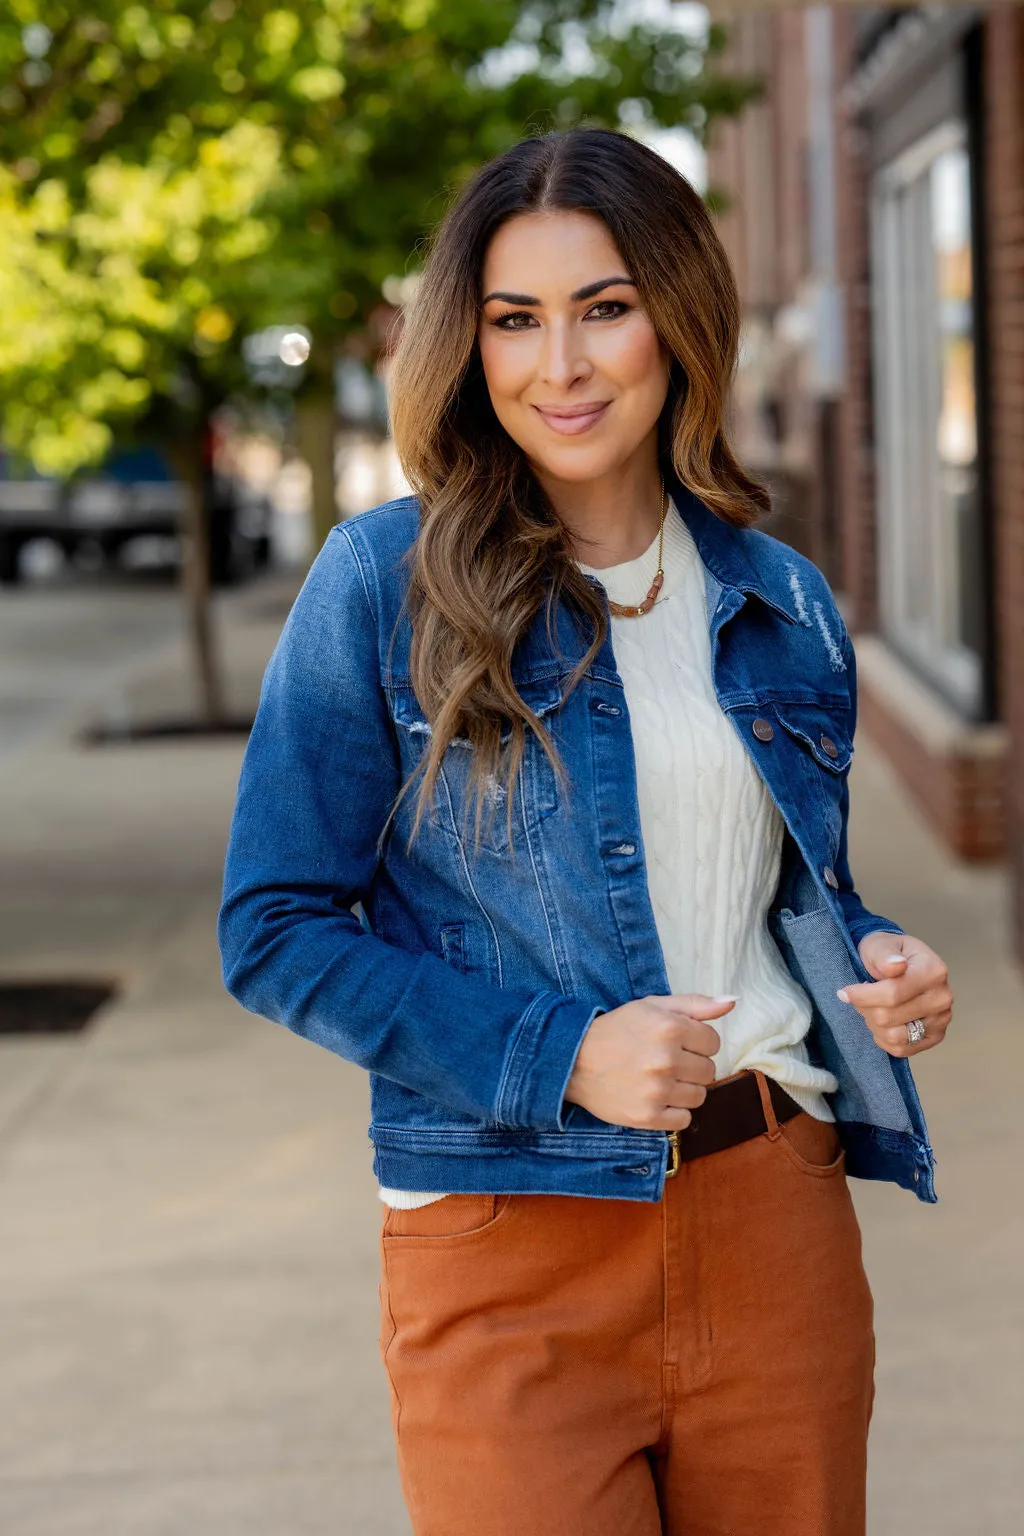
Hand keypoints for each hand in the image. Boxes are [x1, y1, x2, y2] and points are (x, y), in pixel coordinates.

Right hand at [564, 993, 733, 1130]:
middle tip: (667, 1062)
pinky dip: (674, 1112)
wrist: (574, 1060)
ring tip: (662, 1081)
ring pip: (700, 1097)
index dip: (698, 1043)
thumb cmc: (617, 1030)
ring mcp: (657, 1091)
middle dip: (693, 1066)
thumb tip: (733, 1002)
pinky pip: (684, 1120)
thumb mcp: (653, 1005)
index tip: (678, 1044)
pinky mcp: (647, 1116)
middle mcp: (666, 1060)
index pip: (714, 1043)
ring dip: (685, 1090)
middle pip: (709, 1071)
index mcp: (671, 1028)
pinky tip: (657, 1099)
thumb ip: (696, 1003)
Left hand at [837, 932, 952, 1057]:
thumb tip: (895, 965)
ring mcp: (941, 1019)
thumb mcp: (880, 945)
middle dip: (866, 1008)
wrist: (899, 963)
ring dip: (874, 1024)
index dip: (862, 996)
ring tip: (872, 1008)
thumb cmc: (887, 953)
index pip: (892, 994)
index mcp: (933, 971)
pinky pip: (902, 1049)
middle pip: (889, 1017)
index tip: (845, 992)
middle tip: (861, 997)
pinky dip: (884, 1038)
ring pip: (895, 1036)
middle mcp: (942, 997)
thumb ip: (885, 955)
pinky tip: (882, 1022)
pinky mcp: (935, 1036)